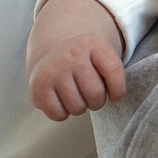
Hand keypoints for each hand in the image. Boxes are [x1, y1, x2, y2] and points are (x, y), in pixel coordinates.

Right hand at [27, 0, 127, 119]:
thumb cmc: (86, 61)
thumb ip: (114, 73)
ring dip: (80, 107)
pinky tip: (61, 98)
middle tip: (90, 93)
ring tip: (76, 94)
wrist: (54, 50)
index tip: (115, 95)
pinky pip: (58, 114)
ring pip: (77, 107)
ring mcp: (53, 70)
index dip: (118, 90)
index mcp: (93, 43)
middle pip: (95, 94)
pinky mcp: (38, 87)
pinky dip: (62, 113)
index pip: (114, 71)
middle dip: (97, 101)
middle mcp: (71, 54)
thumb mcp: (103, 56)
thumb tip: (115, 98)